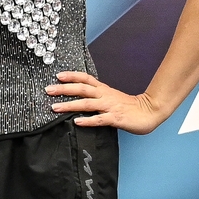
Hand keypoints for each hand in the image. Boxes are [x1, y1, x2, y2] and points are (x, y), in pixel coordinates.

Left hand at [48, 70, 169, 133]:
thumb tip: (80, 100)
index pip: (85, 79)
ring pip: (86, 104)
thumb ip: (97, 98)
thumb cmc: (130, 107)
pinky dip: (87, 120)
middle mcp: (105, 96)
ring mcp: (109, 106)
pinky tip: (76, 122)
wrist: (150, 111)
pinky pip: (99, 119)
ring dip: (69, 105)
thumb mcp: (112, 98)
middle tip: (48, 90)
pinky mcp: (115, 118)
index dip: (72, 76)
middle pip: (81, 89)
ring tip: (55, 108)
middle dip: (63, 89)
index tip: (58, 76)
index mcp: (104, 90)